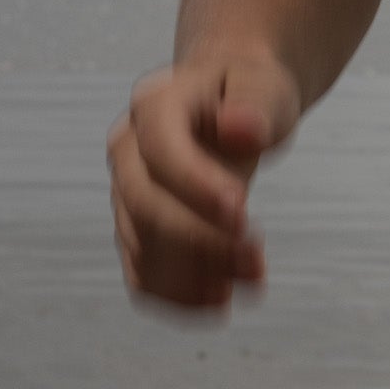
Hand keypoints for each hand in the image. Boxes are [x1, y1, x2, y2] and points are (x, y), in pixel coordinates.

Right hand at [106, 50, 299, 311]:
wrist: (232, 104)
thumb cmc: (249, 92)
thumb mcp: (264, 86)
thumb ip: (255, 104)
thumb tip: (241, 130)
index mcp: (156, 103)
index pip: (162, 148)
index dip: (195, 185)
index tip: (242, 213)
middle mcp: (128, 148)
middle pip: (144, 204)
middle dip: (198, 239)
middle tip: (255, 260)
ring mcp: (125, 190)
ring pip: (141, 244)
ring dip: (192, 274)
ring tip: (250, 283)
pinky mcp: (136, 227)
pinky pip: (141, 271)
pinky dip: (176, 294)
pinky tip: (219, 302)